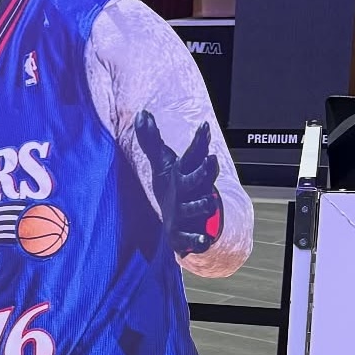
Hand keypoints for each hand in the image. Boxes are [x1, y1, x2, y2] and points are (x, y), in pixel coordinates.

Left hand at [135, 110, 221, 256]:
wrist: (182, 221)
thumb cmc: (175, 187)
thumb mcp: (162, 163)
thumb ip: (151, 140)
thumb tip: (142, 113)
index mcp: (185, 173)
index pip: (193, 155)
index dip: (199, 141)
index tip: (204, 126)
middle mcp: (192, 191)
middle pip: (199, 179)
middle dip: (206, 171)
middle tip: (213, 159)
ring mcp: (190, 212)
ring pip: (200, 207)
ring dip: (204, 204)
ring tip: (208, 201)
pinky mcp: (184, 233)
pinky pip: (192, 238)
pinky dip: (197, 241)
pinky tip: (203, 241)